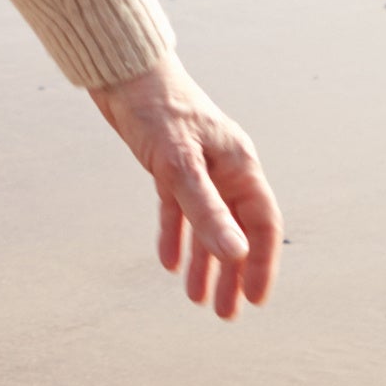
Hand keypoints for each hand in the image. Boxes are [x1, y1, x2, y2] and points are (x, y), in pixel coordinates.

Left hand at [88, 58, 280, 318]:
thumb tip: (237, 256)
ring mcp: (198, 167)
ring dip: (204, 262)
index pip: (261, 224)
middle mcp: (225, 168)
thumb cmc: (157, 110)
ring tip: (199, 300)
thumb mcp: (181, 167)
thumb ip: (208, 212)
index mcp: (240, 165)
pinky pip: (178, 210)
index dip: (262, 263)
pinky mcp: (169, 166)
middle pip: (236, 230)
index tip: (256, 300)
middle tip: (228, 314)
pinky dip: (176, 236)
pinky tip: (169, 262)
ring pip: (208, 224)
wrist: (123, 71)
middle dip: (234, 273)